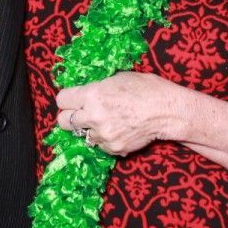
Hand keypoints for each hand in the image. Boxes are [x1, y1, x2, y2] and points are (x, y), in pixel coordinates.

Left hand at [55, 71, 185, 155]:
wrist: (166, 111)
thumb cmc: (145, 88)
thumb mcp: (117, 79)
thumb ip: (97, 88)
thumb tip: (85, 93)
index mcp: (92, 95)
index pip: (61, 100)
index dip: (67, 99)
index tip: (73, 99)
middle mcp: (92, 116)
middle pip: (63, 122)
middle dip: (70, 117)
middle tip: (82, 113)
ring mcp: (102, 135)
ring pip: (82, 135)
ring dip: (90, 129)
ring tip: (107, 121)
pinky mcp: (113, 148)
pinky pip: (100, 145)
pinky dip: (105, 139)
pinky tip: (119, 129)